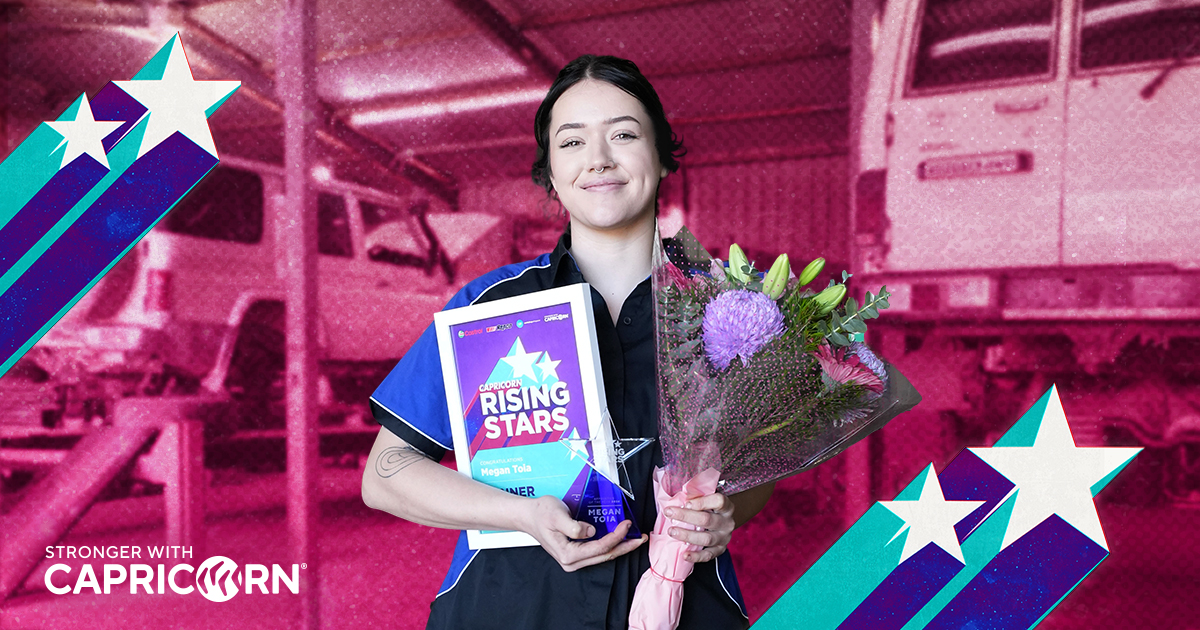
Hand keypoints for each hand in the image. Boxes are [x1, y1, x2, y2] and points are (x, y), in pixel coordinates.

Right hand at [522, 495, 646, 572]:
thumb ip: (574, 526)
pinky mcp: (576, 554)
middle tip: (641, 538)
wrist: (528, 515)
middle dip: (625, 546)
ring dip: (620, 546)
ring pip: (603, 555)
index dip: (616, 537)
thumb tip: (590, 531)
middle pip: (604, 556)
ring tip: (635, 538)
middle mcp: (571, 562)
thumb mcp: (557, 515)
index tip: (627, 524)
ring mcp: (574, 560)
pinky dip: (610, 544)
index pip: (599, 548)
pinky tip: (620, 538)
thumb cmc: (541, 513)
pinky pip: (597, 551)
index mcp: (567, 554)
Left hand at [664, 491, 734, 562]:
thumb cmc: (711, 508)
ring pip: (706, 538)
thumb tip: (676, 501)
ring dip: (687, 535)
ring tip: (672, 532)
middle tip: (669, 513)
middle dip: (685, 516)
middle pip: (707, 520)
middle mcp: (727, 523)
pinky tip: (685, 555)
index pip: (718, 501)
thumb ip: (696, 498)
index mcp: (726, 507)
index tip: (686, 503)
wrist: (723, 522)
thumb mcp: (707, 499)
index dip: (702, 502)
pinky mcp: (720, 549)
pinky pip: (708, 555)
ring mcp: (724, 537)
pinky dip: (696, 556)